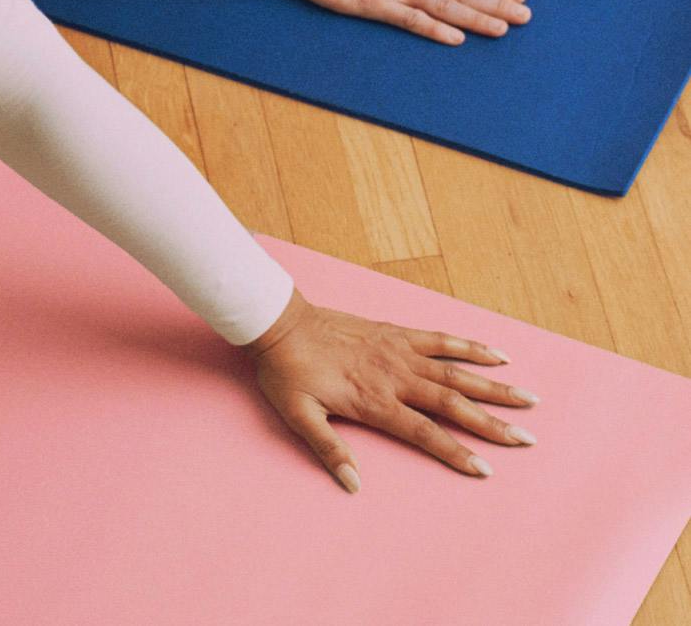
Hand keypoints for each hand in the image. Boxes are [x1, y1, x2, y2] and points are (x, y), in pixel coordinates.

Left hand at [243, 289, 539, 492]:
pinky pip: (439, 339)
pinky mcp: (395, 332)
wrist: (281, 323)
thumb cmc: (288, 371)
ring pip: (456, 371)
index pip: (425, 433)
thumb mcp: (299, 416)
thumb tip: (353, 485)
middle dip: (492, 423)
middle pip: (453, 402)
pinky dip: (469, 346)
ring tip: (528, 398)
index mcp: (375, 401)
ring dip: (493, 386)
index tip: (486, 470)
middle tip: (528, 438)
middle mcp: (395, 376)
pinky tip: (496, 353)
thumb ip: (328, 449)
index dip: (456, 452)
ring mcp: (399, 351)